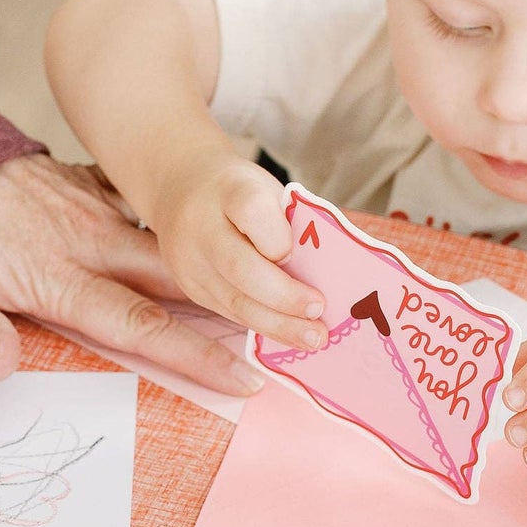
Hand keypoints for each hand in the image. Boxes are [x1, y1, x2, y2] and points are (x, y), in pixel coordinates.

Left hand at [0, 154, 264, 393]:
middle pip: (180, 279)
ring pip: (174, 239)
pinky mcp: (88, 183)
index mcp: (58, 276)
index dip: (196, 356)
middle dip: (241, 306)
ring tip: (282, 281)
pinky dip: (185, 215)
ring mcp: (94, 207)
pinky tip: (226, 224)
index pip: (140, 326)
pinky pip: (147, 201)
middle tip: (300, 326)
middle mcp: (89, 240)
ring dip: (225, 260)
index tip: (246, 378)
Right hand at [149, 152, 323, 350]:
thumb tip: (347, 252)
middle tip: (319, 310)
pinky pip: (231, 313)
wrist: (180, 191)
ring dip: (278, 324)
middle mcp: (202, 226)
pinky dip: (265, 327)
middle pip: (240, 267)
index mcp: (230, 189)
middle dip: (283, 295)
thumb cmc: (241, 193)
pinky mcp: (191, 288)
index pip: (251, 210)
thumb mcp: (267, 189)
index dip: (276, 237)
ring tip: (313, 337)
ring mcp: (191, 262)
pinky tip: (291, 335)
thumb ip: (298, 220)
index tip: (294, 254)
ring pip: (236, 301)